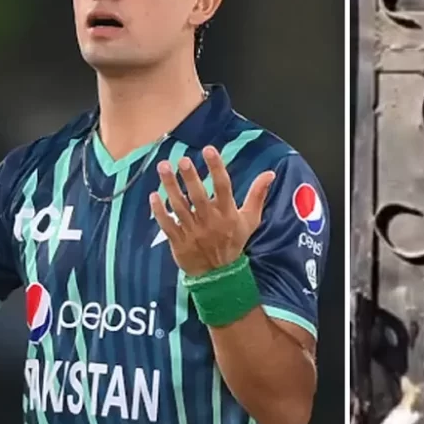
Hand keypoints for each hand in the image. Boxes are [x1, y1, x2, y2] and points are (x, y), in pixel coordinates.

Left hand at [150, 146, 275, 276]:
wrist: (218, 274)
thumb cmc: (234, 241)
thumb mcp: (250, 219)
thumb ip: (258, 195)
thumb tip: (270, 173)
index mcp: (228, 214)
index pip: (223, 187)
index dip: (216, 168)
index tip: (209, 150)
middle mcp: (210, 221)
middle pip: (198, 196)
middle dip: (191, 177)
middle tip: (183, 160)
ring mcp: (192, 231)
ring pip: (179, 207)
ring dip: (170, 187)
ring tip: (163, 167)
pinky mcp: (178, 241)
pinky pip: (167, 224)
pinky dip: (159, 210)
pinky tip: (153, 195)